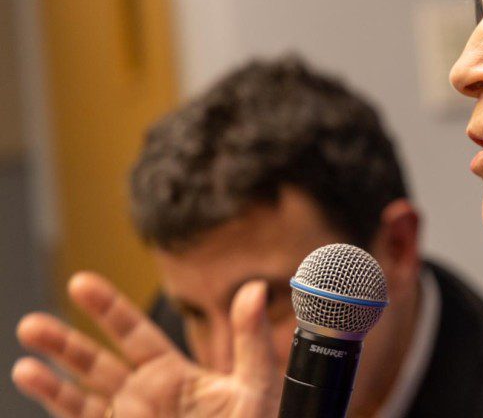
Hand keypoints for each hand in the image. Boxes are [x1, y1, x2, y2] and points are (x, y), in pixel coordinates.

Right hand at [12, 272, 281, 416]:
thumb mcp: (256, 385)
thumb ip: (251, 338)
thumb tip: (256, 288)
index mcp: (173, 375)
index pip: (133, 332)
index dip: (106, 307)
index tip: (80, 282)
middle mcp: (143, 397)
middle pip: (94, 362)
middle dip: (63, 342)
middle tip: (31, 325)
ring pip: (78, 396)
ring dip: (50, 377)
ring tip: (24, 358)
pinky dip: (55, 402)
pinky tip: (31, 380)